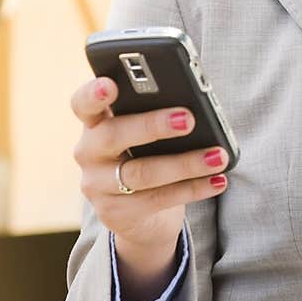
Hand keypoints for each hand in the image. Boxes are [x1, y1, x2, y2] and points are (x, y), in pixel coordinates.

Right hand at [71, 75, 228, 252]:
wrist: (140, 215)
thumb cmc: (146, 156)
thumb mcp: (143, 134)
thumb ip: (154, 115)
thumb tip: (194, 105)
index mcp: (95, 122)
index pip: (83, 103)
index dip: (93, 93)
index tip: (109, 85)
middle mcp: (88, 153)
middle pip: (113, 136)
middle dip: (152, 125)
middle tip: (188, 119)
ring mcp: (98, 186)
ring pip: (141, 173)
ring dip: (185, 163)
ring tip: (217, 156)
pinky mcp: (117, 213)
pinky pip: (159, 199)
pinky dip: (193, 188)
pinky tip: (217, 180)